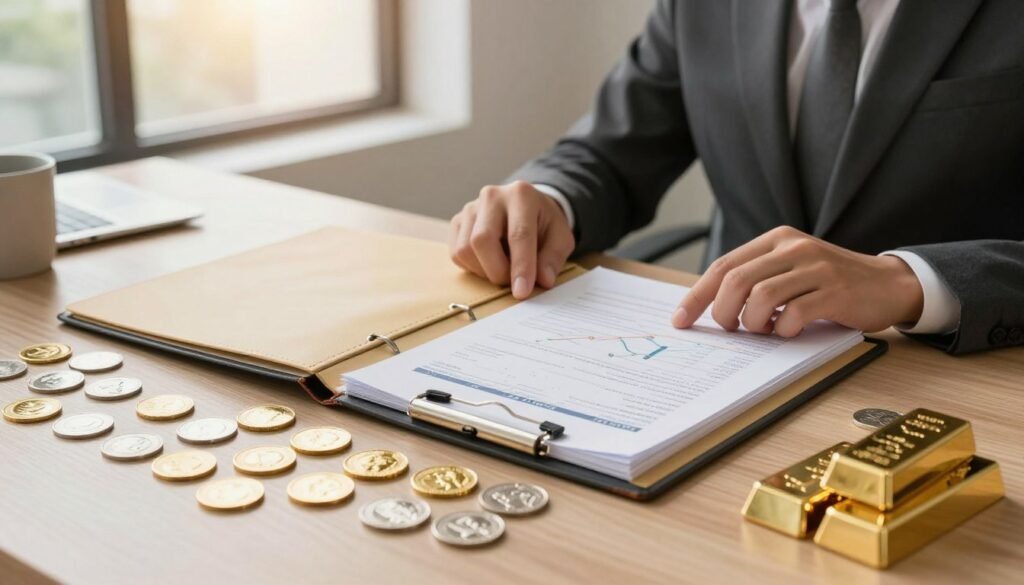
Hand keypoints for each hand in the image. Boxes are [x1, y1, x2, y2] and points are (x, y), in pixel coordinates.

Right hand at [449, 181, 574, 298]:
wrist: (526, 209)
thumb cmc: (543, 224)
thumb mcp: (561, 237)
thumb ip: (554, 258)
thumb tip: (543, 279)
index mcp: (522, 195)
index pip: (518, 234)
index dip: (520, 266)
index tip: (522, 292)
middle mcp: (492, 196)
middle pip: (482, 240)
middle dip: (497, 271)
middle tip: (512, 282)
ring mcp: (470, 208)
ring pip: (465, 250)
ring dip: (484, 271)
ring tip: (503, 267)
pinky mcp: (457, 221)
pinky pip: (457, 254)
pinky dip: (473, 267)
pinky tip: (490, 261)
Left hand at [671, 226, 923, 335]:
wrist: (889, 284)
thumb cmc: (830, 284)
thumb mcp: (790, 269)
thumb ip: (757, 278)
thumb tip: (710, 307)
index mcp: (776, 239)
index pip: (724, 266)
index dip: (697, 295)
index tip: (680, 320)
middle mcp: (793, 247)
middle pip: (736, 280)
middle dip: (723, 312)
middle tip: (731, 329)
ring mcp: (816, 267)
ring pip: (760, 297)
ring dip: (754, 323)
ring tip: (765, 329)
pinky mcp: (836, 291)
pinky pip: (794, 314)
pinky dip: (784, 330)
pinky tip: (790, 330)